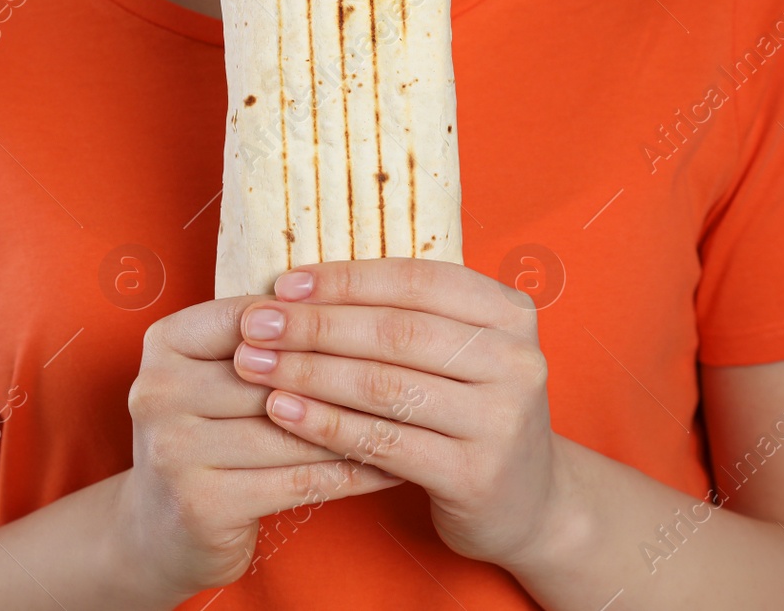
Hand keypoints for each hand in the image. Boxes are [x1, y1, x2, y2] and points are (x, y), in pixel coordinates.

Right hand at [116, 294, 403, 602]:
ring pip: (294, 427)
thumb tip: (364, 296)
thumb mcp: (217, 375)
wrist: (156, 530)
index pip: (256, 314)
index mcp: (166, 342)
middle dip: (350, 374)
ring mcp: (174, 449)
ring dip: (363, 423)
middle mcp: (158, 389)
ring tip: (418, 416)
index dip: (321, 319)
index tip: (388, 319)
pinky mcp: (202, 503)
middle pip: (277, 373)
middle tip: (420, 369)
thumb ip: (269, 339)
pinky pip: (299, 480)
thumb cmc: (210, 435)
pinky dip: (352, 471)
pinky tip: (394, 466)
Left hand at [229, 259, 566, 568]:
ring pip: (385, 386)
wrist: (529, 502)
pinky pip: (383, 441)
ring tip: (255, 366)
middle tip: (255, 324)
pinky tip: (283, 412)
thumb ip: (405, 314)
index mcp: (510, 312)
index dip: (345, 280)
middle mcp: (517, 360)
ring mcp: (501, 419)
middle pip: (396, 332)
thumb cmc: (470, 411)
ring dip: (309, 373)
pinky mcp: (475, 474)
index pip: (416, 281)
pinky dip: (326, 424)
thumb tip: (300, 284)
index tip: (284, 284)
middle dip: (315, 325)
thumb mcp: (460, 351)